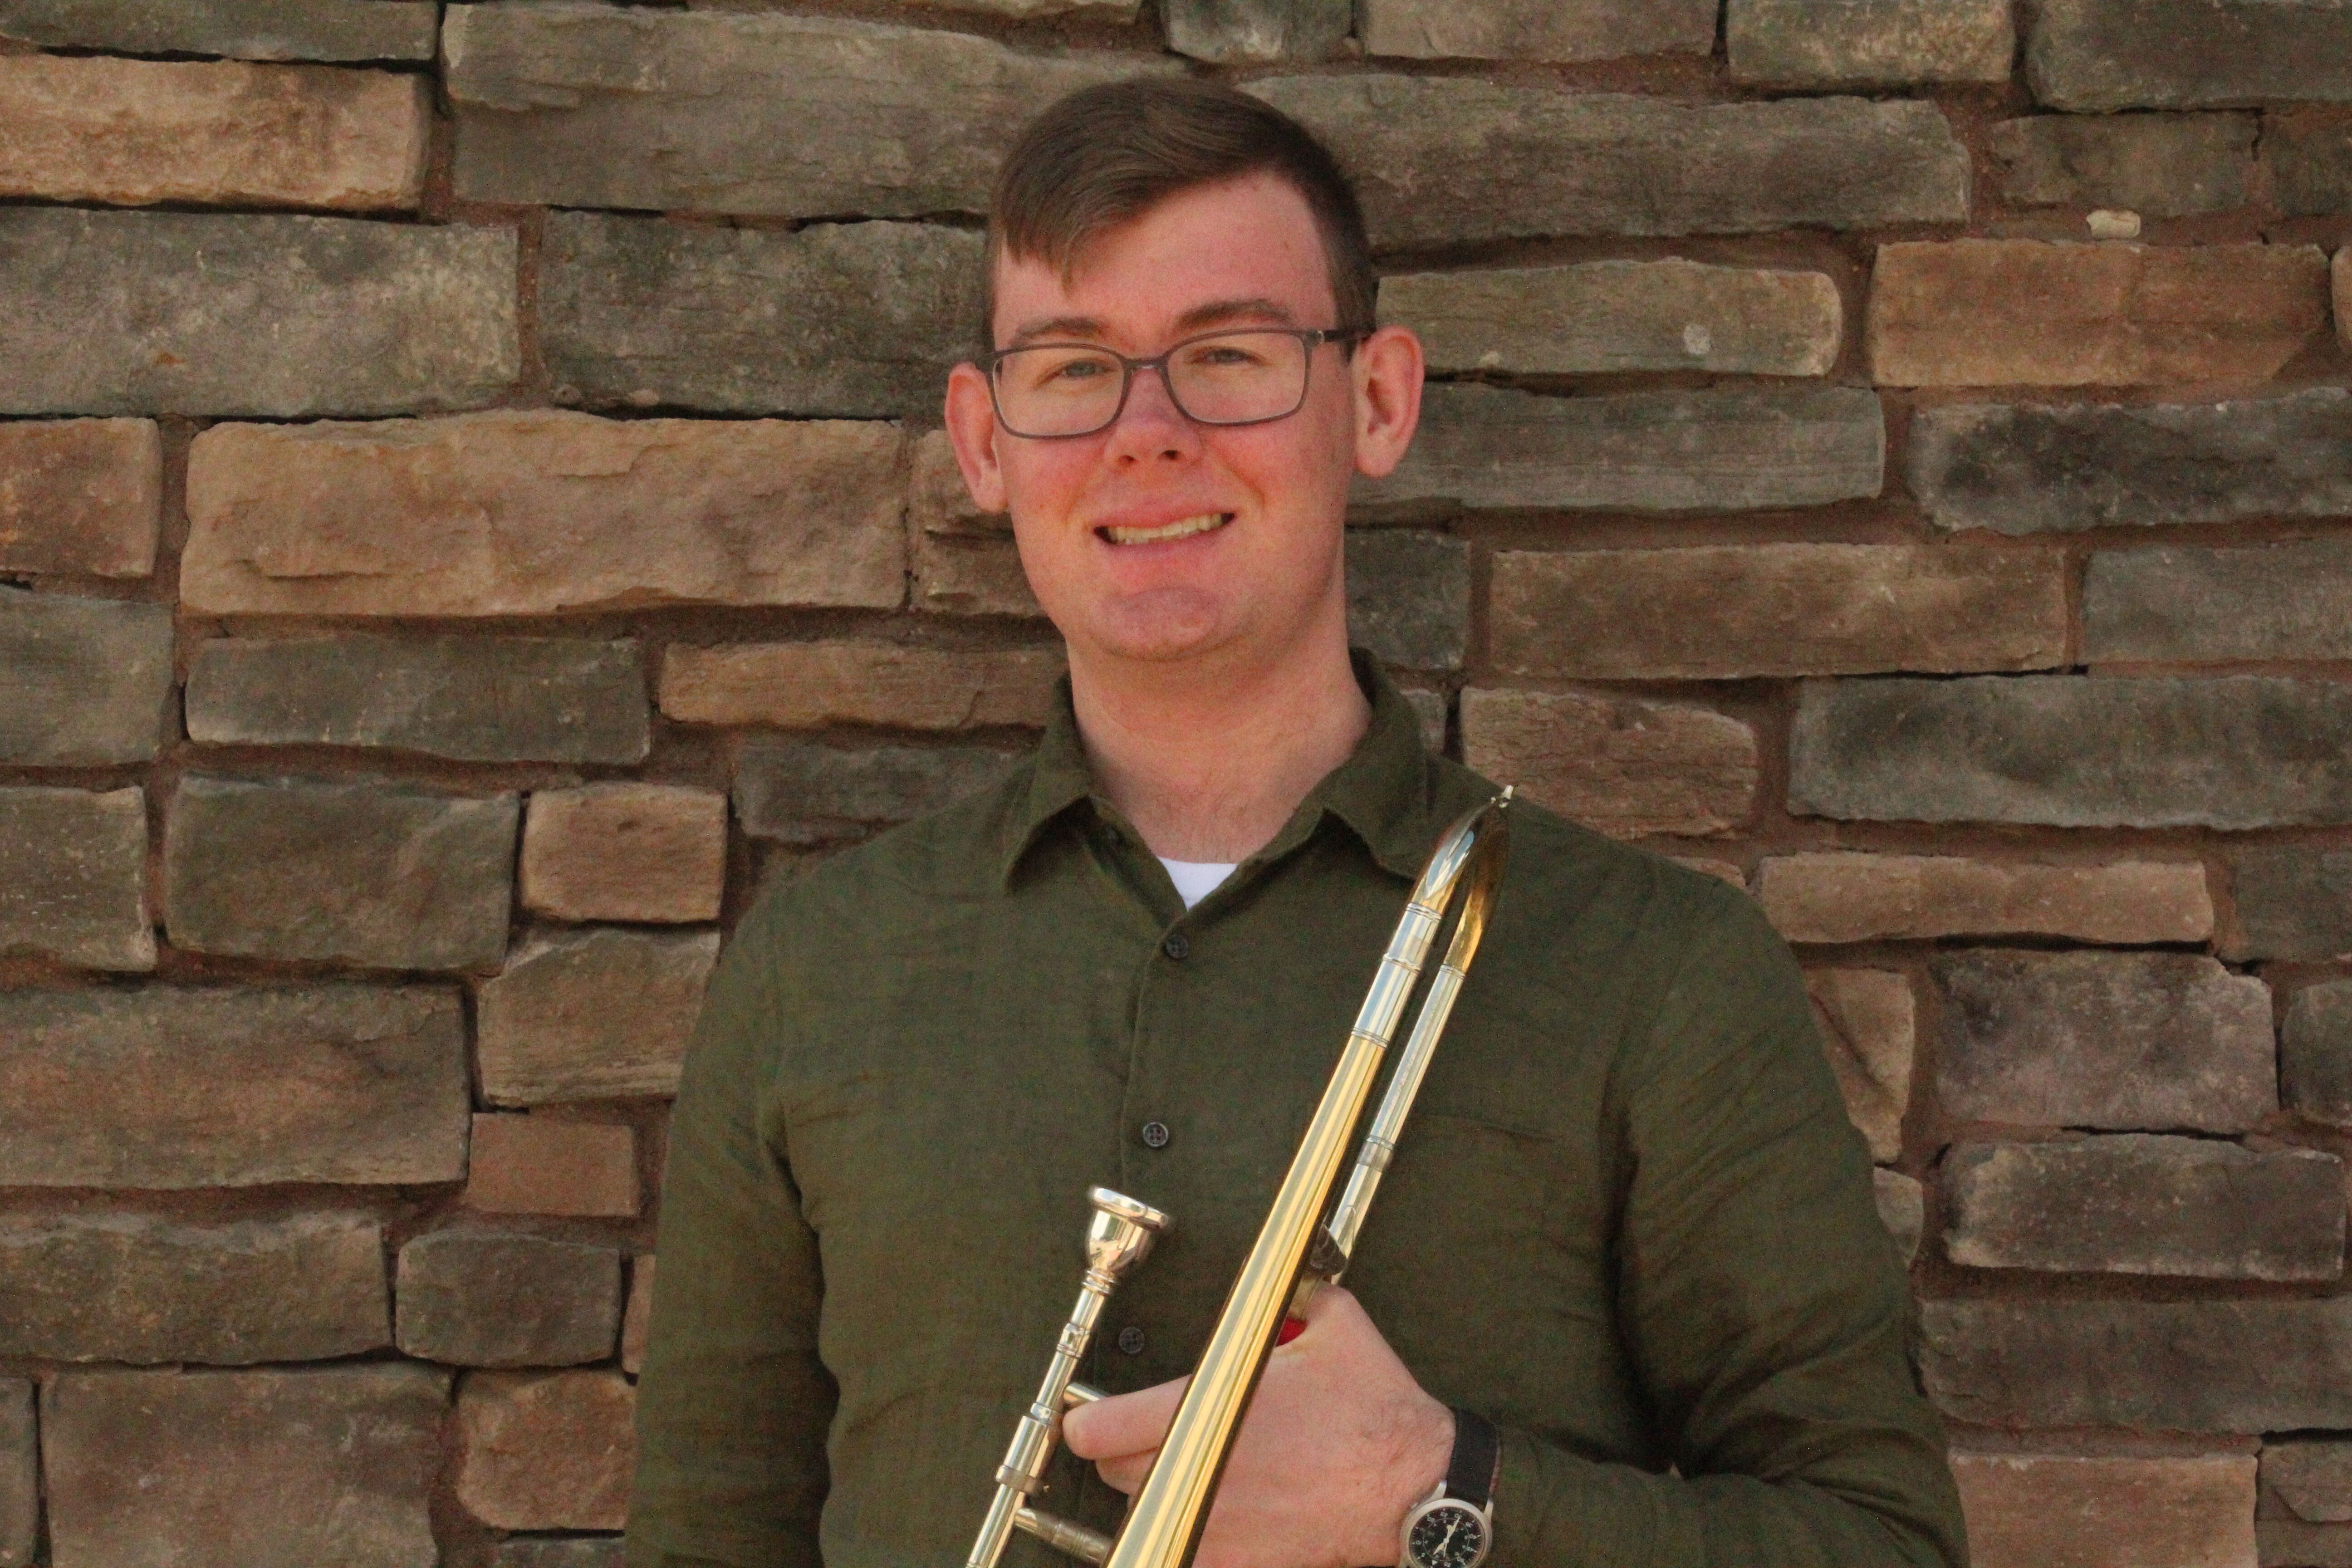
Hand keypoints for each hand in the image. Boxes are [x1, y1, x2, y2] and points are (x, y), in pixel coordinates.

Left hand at [1060, 1285, 1452, 1567]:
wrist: (1416, 1485)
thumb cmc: (1376, 1409)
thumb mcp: (1338, 1325)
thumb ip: (1300, 1298)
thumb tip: (1295, 1285)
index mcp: (1210, 1407)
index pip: (1101, 1428)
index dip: (1086, 1422)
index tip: (1090, 1417)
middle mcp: (1202, 1467)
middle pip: (1114, 1472)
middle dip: (1122, 1452)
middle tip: (1144, 1436)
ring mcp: (1218, 1522)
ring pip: (1146, 1514)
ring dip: (1154, 1493)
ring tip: (1183, 1473)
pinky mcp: (1243, 1561)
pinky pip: (1186, 1553)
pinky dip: (1188, 1537)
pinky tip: (1210, 1517)